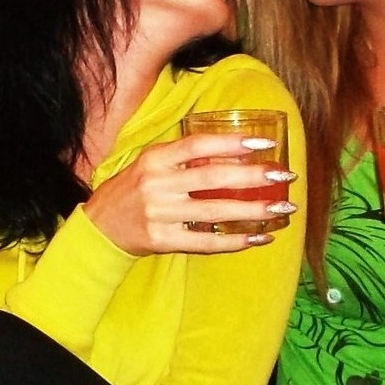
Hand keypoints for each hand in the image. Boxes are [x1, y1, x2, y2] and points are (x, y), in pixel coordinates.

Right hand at [83, 133, 295, 254]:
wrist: (100, 228)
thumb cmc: (133, 190)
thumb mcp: (152, 165)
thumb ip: (185, 159)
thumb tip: (235, 154)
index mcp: (155, 159)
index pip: (197, 146)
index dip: (231, 143)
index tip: (264, 144)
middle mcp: (157, 184)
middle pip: (212, 178)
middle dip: (253, 177)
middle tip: (285, 176)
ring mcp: (160, 214)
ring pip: (215, 212)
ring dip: (253, 211)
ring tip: (282, 208)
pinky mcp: (163, 241)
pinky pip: (205, 242)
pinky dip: (234, 241)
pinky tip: (258, 238)